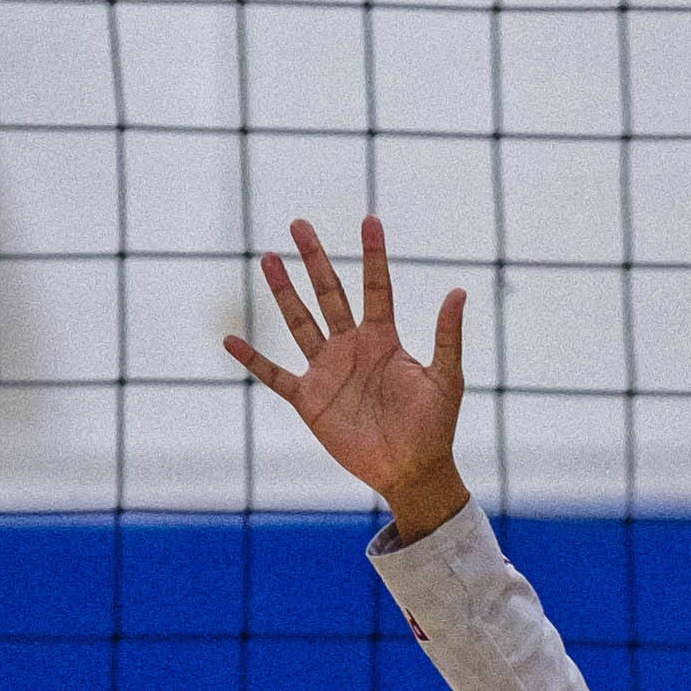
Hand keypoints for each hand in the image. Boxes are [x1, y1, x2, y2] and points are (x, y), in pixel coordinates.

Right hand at [225, 218, 469, 541]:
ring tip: (269, 259)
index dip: (373, 255)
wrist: (411, 470)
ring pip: (300, 322)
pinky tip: (231, 341)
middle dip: (315, 260)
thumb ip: (447, 336)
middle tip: (299, 224)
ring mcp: (327, 371)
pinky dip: (253, 360)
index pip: (376, 287)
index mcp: (384, 339)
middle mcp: (352, 347)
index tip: (369, 220)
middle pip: (329, 294)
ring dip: (284, 292)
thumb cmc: (434, 427)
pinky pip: (275, 375)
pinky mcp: (309, 399)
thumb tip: (459, 290)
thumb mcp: (445, 378)